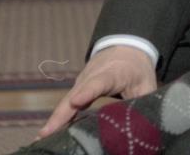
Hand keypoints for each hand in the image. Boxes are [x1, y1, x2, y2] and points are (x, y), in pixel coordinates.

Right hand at [38, 45, 156, 137]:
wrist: (125, 49)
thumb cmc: (137, 70)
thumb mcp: (147, 84)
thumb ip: (145, 103)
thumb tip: (143, 125)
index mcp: (113, 73)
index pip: (99, 82)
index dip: (88, 92)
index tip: (76, 102)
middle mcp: (91, 77)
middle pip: (75, 95)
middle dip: (61, 113)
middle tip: (47, 132)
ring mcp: (81, 84)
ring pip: (66, 103)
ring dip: (55, 120)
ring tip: (42, 138)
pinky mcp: (76, 91)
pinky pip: (66, 107)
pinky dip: (57, 120)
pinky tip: (47, 136)